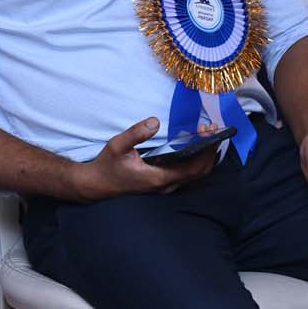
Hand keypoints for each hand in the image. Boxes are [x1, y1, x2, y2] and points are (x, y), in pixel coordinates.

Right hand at [74, 118, 219, 201]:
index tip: (210, 132)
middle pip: (199, 172)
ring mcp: (164, 186)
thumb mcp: (118, 145)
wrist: (97, 185)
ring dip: (204, 155)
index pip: (193, 168)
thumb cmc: (107, 166)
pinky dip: (196, 160)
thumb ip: (136, 133)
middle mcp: (165, 185)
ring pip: (194, 175)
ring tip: (205, 133)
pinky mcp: (162, 183)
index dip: (206, 150)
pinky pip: (186, 174)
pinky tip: (195, 145)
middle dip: (210, 150)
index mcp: (158, 178)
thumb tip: (155, 122)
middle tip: (211, 128)